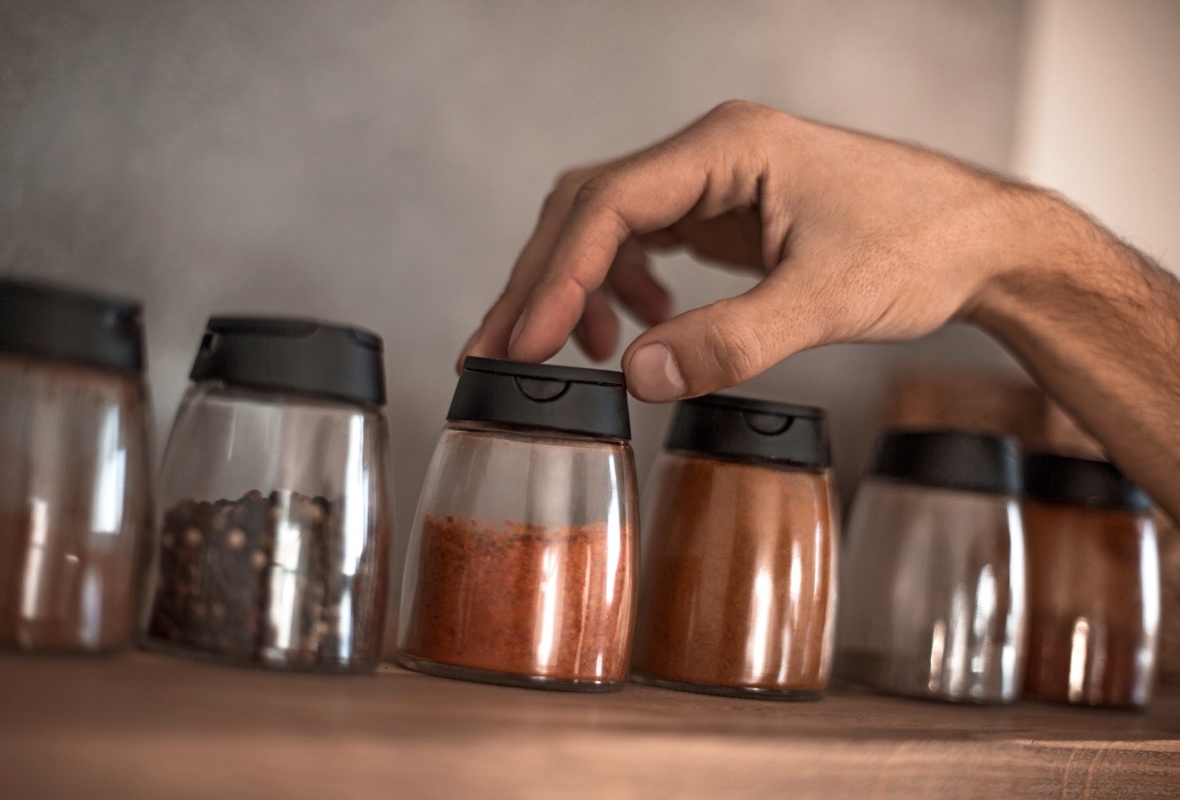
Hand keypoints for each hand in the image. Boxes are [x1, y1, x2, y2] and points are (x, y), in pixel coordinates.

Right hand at [459, 100, 1017, 400]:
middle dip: (541, 283)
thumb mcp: (824, 301)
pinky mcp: (725, 210)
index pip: (607, 203)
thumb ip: (730, 342)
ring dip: (575, 286)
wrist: (980, 242)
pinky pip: (645, 240)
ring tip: (573, 353)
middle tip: (497, 353)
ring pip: (608, 224)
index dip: (556, 276)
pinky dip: (621, 286)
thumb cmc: (921, 247)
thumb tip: (638, 379)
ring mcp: (715, 180)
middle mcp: (710, 153)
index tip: (522, 342)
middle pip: (589, 208)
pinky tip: (634, 326)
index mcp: (728, 146)